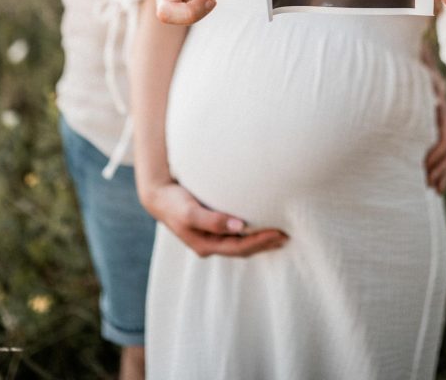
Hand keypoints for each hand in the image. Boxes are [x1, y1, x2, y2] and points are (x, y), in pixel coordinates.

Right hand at [143, 179, 287, 257]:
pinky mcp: (212, 227)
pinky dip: (250, 232)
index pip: (240, 248)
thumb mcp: (190, 212)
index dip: (260, 242)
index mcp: (206, 245)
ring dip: (260, 240)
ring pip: (241, 244)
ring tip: (279, 235)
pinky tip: (259, 226)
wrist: (158, 196)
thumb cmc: (174, 202)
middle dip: (264, 244)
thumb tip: (239, 226)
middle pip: (243, 249)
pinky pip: (236, 234)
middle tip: (286, 236)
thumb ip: (212, 220)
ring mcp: (211, 237)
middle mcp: (210, 244)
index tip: (279, 233)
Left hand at [424, 69, 445, 194]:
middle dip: (439, 171)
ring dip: (442, 175)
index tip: (423, 168)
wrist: (419, 72)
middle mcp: (445, 125)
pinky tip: (437, 188)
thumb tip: (436, 96)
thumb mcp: (422, 82)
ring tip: (432, 189)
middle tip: (425, 184)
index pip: (444, 140)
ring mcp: (443, 131)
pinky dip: (443, 175)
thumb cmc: (416, 77)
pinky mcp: (437, 136)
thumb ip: (429, 89)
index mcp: (441, 116)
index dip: (435, 156)